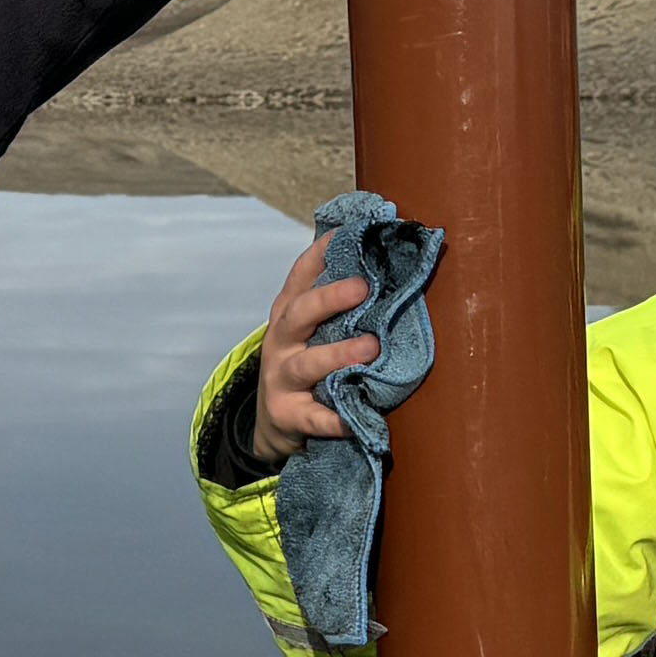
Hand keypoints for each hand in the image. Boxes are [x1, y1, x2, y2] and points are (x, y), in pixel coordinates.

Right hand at [258, 232, 380, 445]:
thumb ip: (335, 304)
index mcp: (289, 315)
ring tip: (371, 348)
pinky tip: (350, 419)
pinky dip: (331, 419)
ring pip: (307, 364)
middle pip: (299, 313)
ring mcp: (280, 379)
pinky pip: (312, 418)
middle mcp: (281, 343)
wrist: (274, 423)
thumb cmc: (305, 364)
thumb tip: (381, 261)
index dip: (320, 254)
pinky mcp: (287, 416)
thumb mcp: (311, 331)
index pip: (300, 277)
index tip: (346, 233)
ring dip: (338, 354)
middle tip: (364, 287)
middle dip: (329, 298)